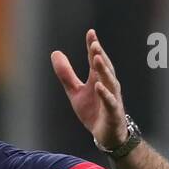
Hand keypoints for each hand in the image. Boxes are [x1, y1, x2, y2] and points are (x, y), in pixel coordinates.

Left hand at [51, 29, 127, 150]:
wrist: (106, 135)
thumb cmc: (93, 112)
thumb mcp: (75, 92)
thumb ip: (66, 74)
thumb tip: (54, 53)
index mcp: (98, 79)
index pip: (95, 60)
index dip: (93, 47)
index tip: (90, 33)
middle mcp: (107, 85)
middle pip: (104, 67)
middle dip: (99, 55)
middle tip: (94, 43)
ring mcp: (112, 98)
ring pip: (109, 81)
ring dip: (103, 70)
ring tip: (96, 58)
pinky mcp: (113, 112)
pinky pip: (110, 102)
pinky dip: (105, 94)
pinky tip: (98, 86)